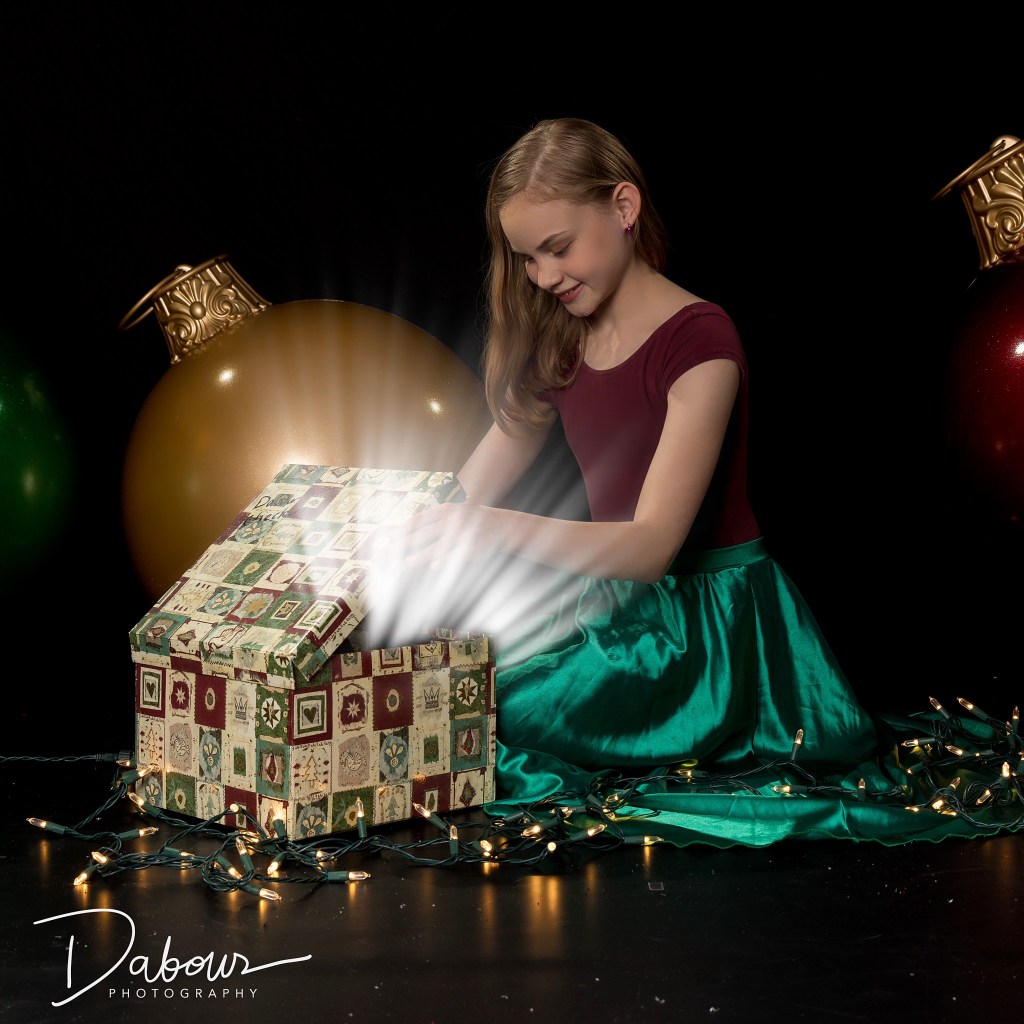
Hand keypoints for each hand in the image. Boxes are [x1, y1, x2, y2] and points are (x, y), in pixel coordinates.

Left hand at [375, 503, 501, 570]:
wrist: (501, 524)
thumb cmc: (470, 520)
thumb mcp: (451, 513)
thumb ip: (430, 520)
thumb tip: (403, 527)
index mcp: (445, 510)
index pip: (418, 520)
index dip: (401, 528)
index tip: (386, 536)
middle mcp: (452, 520)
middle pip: (423, 533)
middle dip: (404, 542)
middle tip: (388, 551)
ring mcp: (462, 532)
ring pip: (438, 545)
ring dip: (421, 555)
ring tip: (407, 562)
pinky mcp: (472, 546)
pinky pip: (456, 554)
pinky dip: (445, 560)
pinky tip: (434, 566)